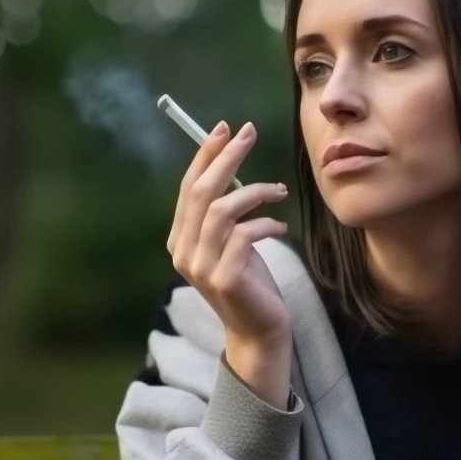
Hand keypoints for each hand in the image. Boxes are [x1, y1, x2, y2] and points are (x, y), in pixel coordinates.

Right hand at [166, 119, 292, 347]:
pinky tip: (280, 226)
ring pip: (221, 210)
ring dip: (254, 192)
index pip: (188, 188)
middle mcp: (183, 252)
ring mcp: (201, 267)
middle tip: (249, 133)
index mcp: (179, 240)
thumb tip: (232, 165)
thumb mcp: (231, 243)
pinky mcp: (224, 279)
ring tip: (279, 191)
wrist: (258, 331)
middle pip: (201, 192)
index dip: (205, 155)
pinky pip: (244, 235)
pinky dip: (266, 224)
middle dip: (226, 158)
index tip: (225, 128)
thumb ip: (223, 214)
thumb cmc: (250, 282)